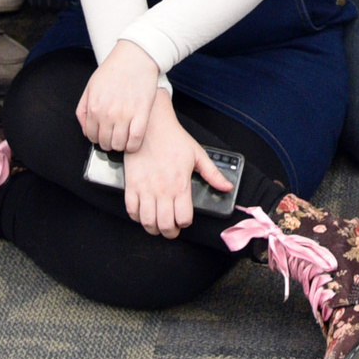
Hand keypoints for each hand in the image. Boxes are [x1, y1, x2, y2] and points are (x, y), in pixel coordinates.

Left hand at [75, 38, 162, 153]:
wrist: (135, 56)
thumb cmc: (114, 69)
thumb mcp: (90, 87)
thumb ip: (82, 110)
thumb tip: (85, 130)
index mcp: (94, 106)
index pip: (91, 136)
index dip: (97, 138)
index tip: (103, 135)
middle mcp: (107, 113)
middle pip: (105, 143)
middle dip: (108, 142)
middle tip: (114, 135)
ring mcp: (125, 114)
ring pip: (119, 144)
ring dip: (120, 145)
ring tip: (124, 137)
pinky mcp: (142, 114)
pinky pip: (135, 140)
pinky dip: (133, 145)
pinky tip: (133, 140)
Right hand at [121, 98, 230, 239]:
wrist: (152, 126)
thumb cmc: (174, 139)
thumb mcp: (198, 155)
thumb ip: (213, 174)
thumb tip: (227, 187)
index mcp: (180, 185)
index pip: (183, 218)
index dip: (185, 223)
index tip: (184, 219)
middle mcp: (162, 191)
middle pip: (165, 225)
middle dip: (170, 232)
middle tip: (171, 230)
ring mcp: (145, 189)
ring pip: (147, 222)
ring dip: (153, 228)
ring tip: (157, 225)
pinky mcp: (131, 185)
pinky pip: (131, 210)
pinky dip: (136, 218)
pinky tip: (143, 215)